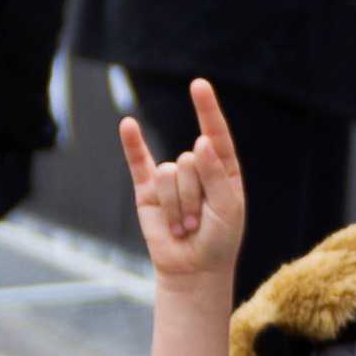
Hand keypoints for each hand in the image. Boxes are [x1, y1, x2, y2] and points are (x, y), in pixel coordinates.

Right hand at [118, 78, 244, 284]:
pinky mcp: (148, 190)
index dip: (206, 109)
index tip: (198, 85)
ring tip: (183, 226)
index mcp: (222, 168)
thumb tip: (199, 141)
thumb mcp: (228, 208)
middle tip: (199, 222)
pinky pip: (138, 163)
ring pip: (169, 173)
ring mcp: (171, 178)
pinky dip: (132, 144)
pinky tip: (128, 125)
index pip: (215, 134)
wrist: (193, 270)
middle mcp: (196, 168)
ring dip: (177, 205)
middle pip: (189, 161)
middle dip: (194, 195)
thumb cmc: (219, 239)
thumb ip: (215, 175)